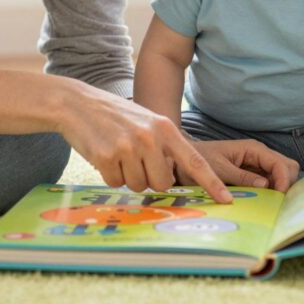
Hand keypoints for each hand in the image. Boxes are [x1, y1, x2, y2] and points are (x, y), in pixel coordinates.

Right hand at [59, 86, 232, 202]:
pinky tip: (104, 154)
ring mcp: (128, 147)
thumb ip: (163, 145)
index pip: (194, 160)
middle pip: (162, 183)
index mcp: (165, 128)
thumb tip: (173, 178)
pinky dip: (110, 175)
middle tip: (135, 160)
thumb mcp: (147, 122)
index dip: (211, 183)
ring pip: (138, 186)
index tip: (227, 200)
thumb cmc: (116, 116)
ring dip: (128, 176)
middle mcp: (150, 137)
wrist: (77, 103)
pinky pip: (116, 183)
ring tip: (118, 152)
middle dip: (150, 179)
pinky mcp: (106, 157)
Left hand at [184, 139, 299, 192]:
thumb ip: (241, 177)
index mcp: (253, 149)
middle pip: (288, 167)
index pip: (280, 164)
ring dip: (280, 189)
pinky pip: (270, 183)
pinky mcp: (252, 175)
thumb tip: (266, 184)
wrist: (182, 158)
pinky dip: (271, 192)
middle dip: (287, 184)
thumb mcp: (218, 170)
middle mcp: (259, 155)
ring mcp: (257, 165)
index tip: (279, 198)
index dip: (284, 181)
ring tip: (270, 204)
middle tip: (277, 202)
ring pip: (281, 176)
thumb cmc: (197, 160)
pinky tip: (263, 202)